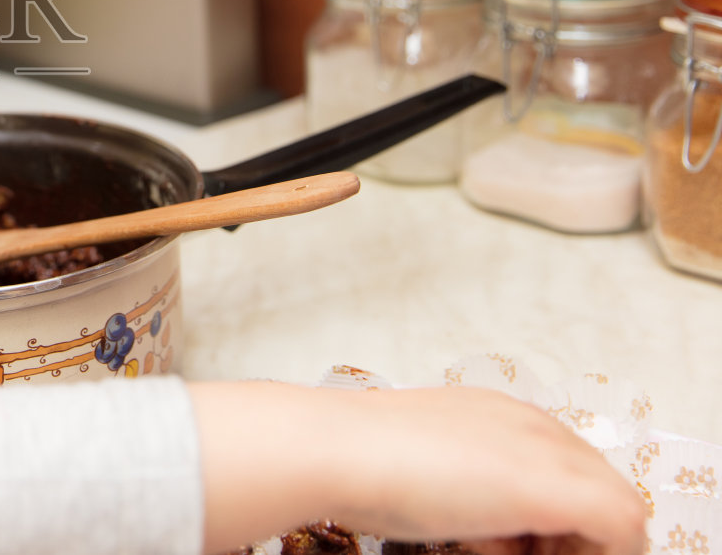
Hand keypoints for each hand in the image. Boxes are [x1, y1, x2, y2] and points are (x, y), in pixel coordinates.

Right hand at [192, 383, 645, 554]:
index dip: (545, 523)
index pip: (563, 475)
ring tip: (483, 546)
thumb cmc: (357, 463)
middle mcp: (534, 426)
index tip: (494, 543)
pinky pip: (625, 538)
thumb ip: (458, 484)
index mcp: (500, 416)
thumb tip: (469, 519)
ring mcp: (551, 455)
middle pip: (595, 497)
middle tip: (491, 549)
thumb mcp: (419, 469)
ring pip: (613, 521)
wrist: (333, 448)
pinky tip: (497, 551)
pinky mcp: (562, 490)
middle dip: (561, 540)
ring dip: (562, 549)